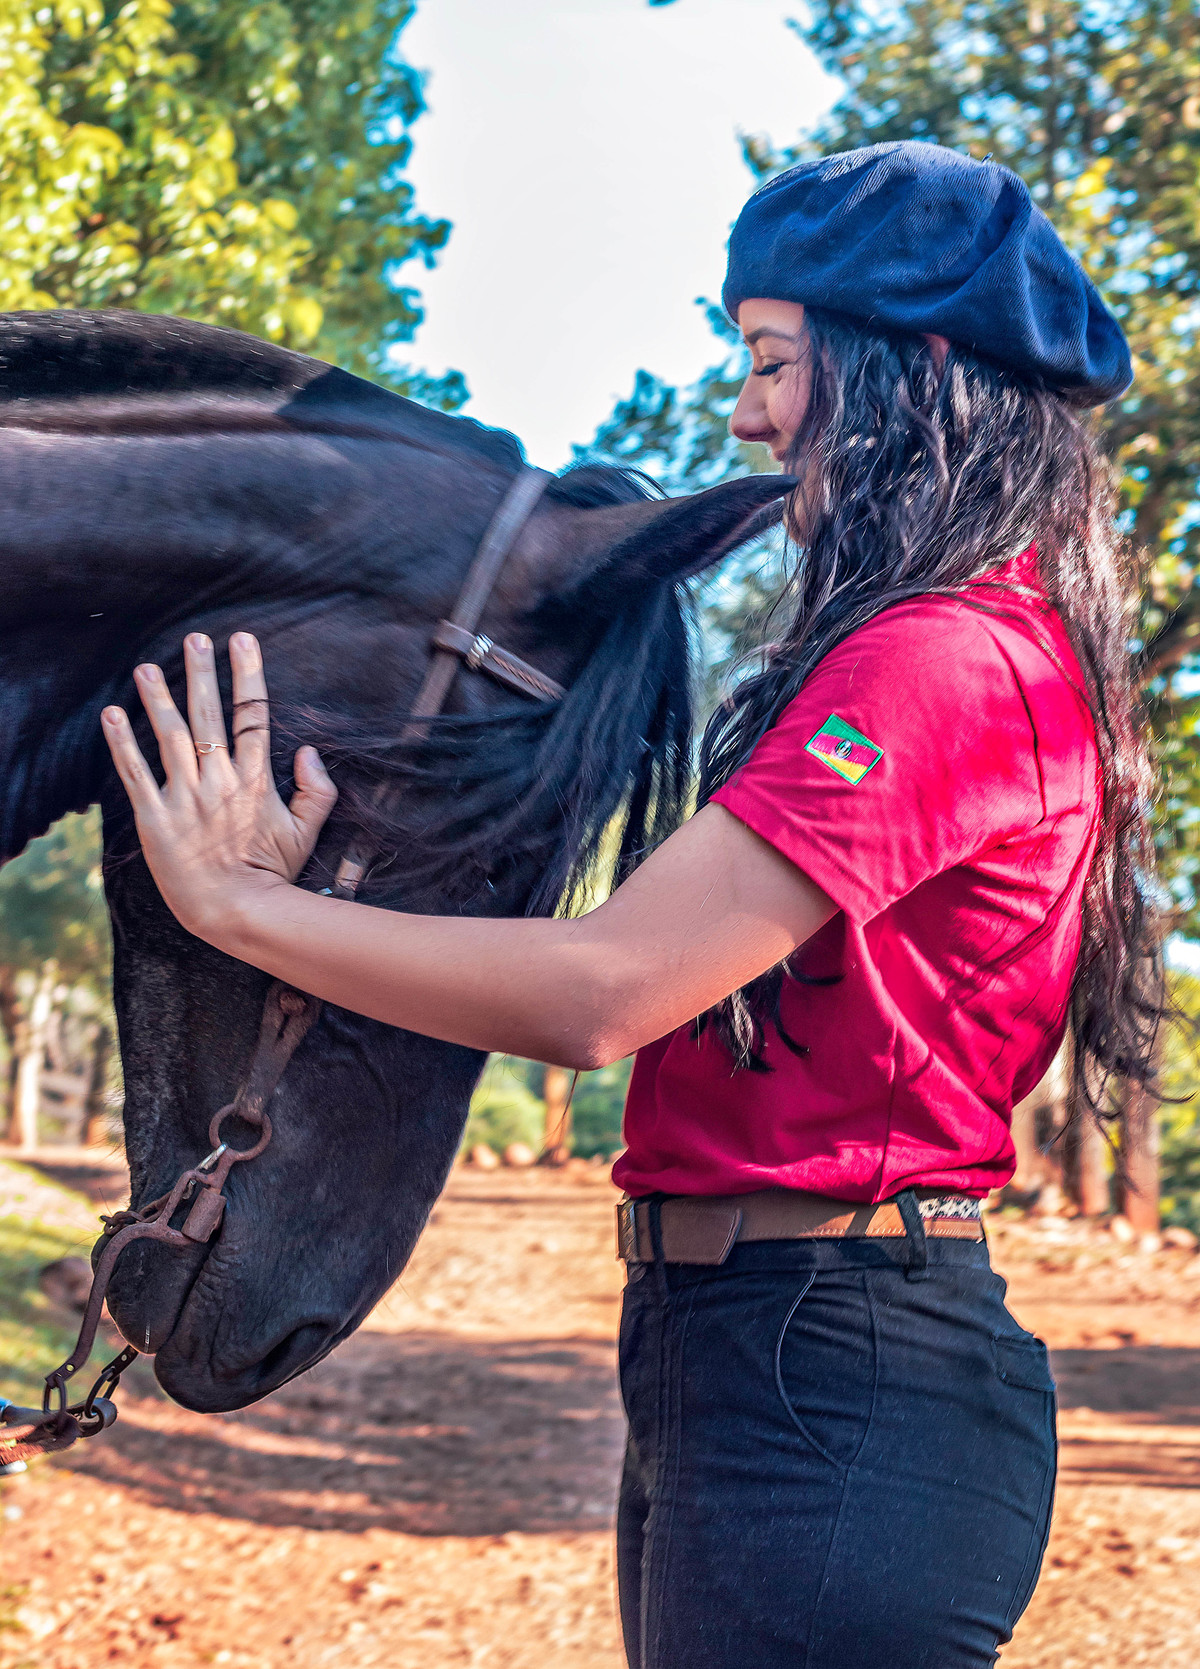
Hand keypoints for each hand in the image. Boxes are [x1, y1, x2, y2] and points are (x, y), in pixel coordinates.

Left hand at [102, 632, 337, 940]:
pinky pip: (135, 773)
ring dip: (158, 698)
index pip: (252, 716)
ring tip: (147, 667)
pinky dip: (121, 743)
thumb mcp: (307, 832)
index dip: (247, 675)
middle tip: (195, 639)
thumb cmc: (273, 874)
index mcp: (255, 781)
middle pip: (209, 715)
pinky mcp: (155, 818)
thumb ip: (318, 790)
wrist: (236, 910)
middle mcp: (219, 781)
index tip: (243, 641)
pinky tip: (112, 714)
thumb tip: (310, 751)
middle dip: (202, 673)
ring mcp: (185, 798)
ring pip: (170, 736)